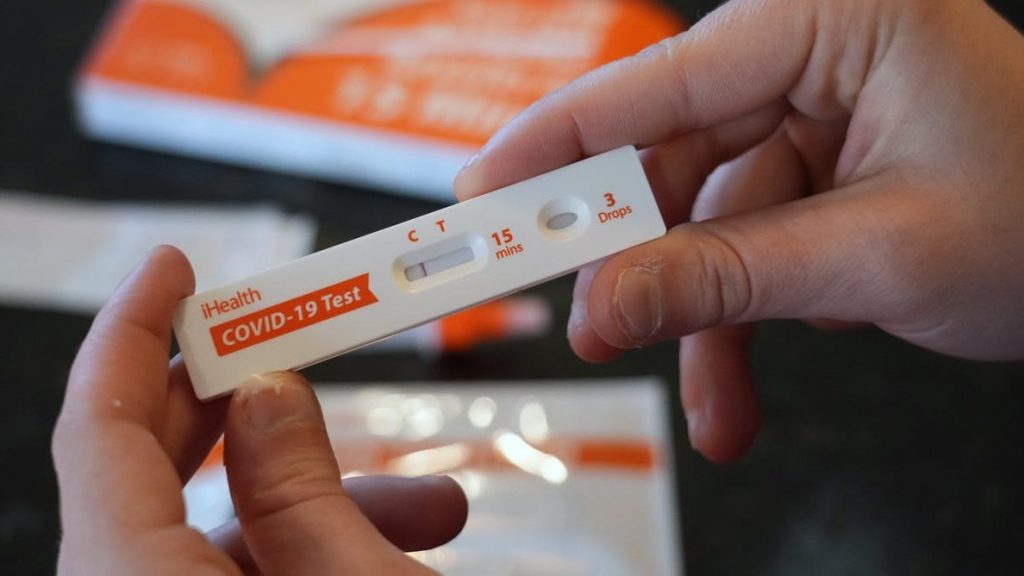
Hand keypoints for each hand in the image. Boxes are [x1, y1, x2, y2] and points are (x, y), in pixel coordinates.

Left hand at [52, 246, 466, 574]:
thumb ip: (302, 489)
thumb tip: (270, 394)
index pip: (101, 429)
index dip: (134, 330)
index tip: (173, 268)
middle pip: (158, 472)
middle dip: (251, 409)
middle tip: (303, 352)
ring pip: (221, 534)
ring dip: (327, 502)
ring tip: (430, 504)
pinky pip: (242, 575)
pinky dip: (317, 551)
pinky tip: (404, 543)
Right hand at [455, 0, 1023, 461]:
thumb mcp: (875, 256)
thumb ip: (728, 275)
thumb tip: (606, 304)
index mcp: (832, 21)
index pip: (658, 82)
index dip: (558, 144)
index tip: (484, 195)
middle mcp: (812, 58)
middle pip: (670, 163)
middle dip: (643, 267)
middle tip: (595, 330)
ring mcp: (813, 120)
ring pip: (707, 227)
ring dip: (704, 323)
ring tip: (714, 407)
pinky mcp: (817, 176)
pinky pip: (746, 249)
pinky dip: (744, 322)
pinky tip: (753, 380)